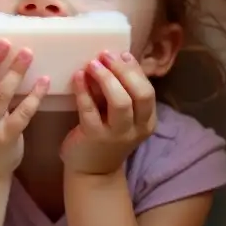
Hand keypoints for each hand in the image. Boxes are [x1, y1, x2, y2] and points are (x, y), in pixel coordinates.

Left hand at [61, 51, 156, 175]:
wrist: (92, 172)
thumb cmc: (106, 137)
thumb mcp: (121, 117)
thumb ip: (120, 94)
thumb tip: (113, 60)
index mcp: (147, 120)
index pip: (148, 90)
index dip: (135, 70)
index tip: (121, 53)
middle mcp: (137, 128)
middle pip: (140, 94)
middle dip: (124, 71)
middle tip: (105, 55)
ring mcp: (117, 134)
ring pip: (120, 102)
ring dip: (106, 79)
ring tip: (92, 64)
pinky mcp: (94, 136)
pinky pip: (89, 109)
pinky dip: (83, 90)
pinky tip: (77, 77)